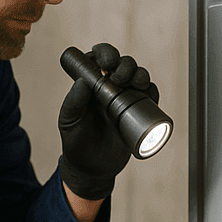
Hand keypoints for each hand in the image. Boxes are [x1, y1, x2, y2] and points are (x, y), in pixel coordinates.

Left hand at [58, 43, 159, 199]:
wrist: (93, 168)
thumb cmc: (76, 142)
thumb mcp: (69, 121)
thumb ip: (73, 103)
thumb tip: (83, 81)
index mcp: (92, 82)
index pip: (100, 58)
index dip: (105, 53)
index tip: (106, 64)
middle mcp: (110, 86)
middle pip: (123, 63)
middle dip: (125, 64)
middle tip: (119, 78)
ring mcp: (127, 98)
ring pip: (139, 76)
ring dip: (140, 74)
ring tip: (134, 84)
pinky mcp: (141, 111)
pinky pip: (151, 95)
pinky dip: (152, 90)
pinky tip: (147, 94)